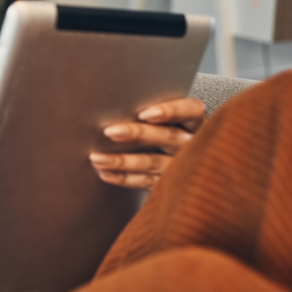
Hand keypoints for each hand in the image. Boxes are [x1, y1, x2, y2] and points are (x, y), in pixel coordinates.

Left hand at [89, 97, 204, 189]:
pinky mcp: (171, 186)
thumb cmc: (162, 133)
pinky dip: (124, 178)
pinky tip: (105, 174)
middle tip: (110, 132)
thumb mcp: (165, 121)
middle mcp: (192, 144)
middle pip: (168, 136)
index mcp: (195, 123)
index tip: (144, 113)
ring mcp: (183, 168)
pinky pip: (146, 183)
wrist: (186, 174)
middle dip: (138, 134)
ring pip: (153, 162)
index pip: (191, 110)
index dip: (171, 111)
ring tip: (96, 158)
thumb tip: (111, 105)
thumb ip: (148, 113)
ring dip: (122, 161)